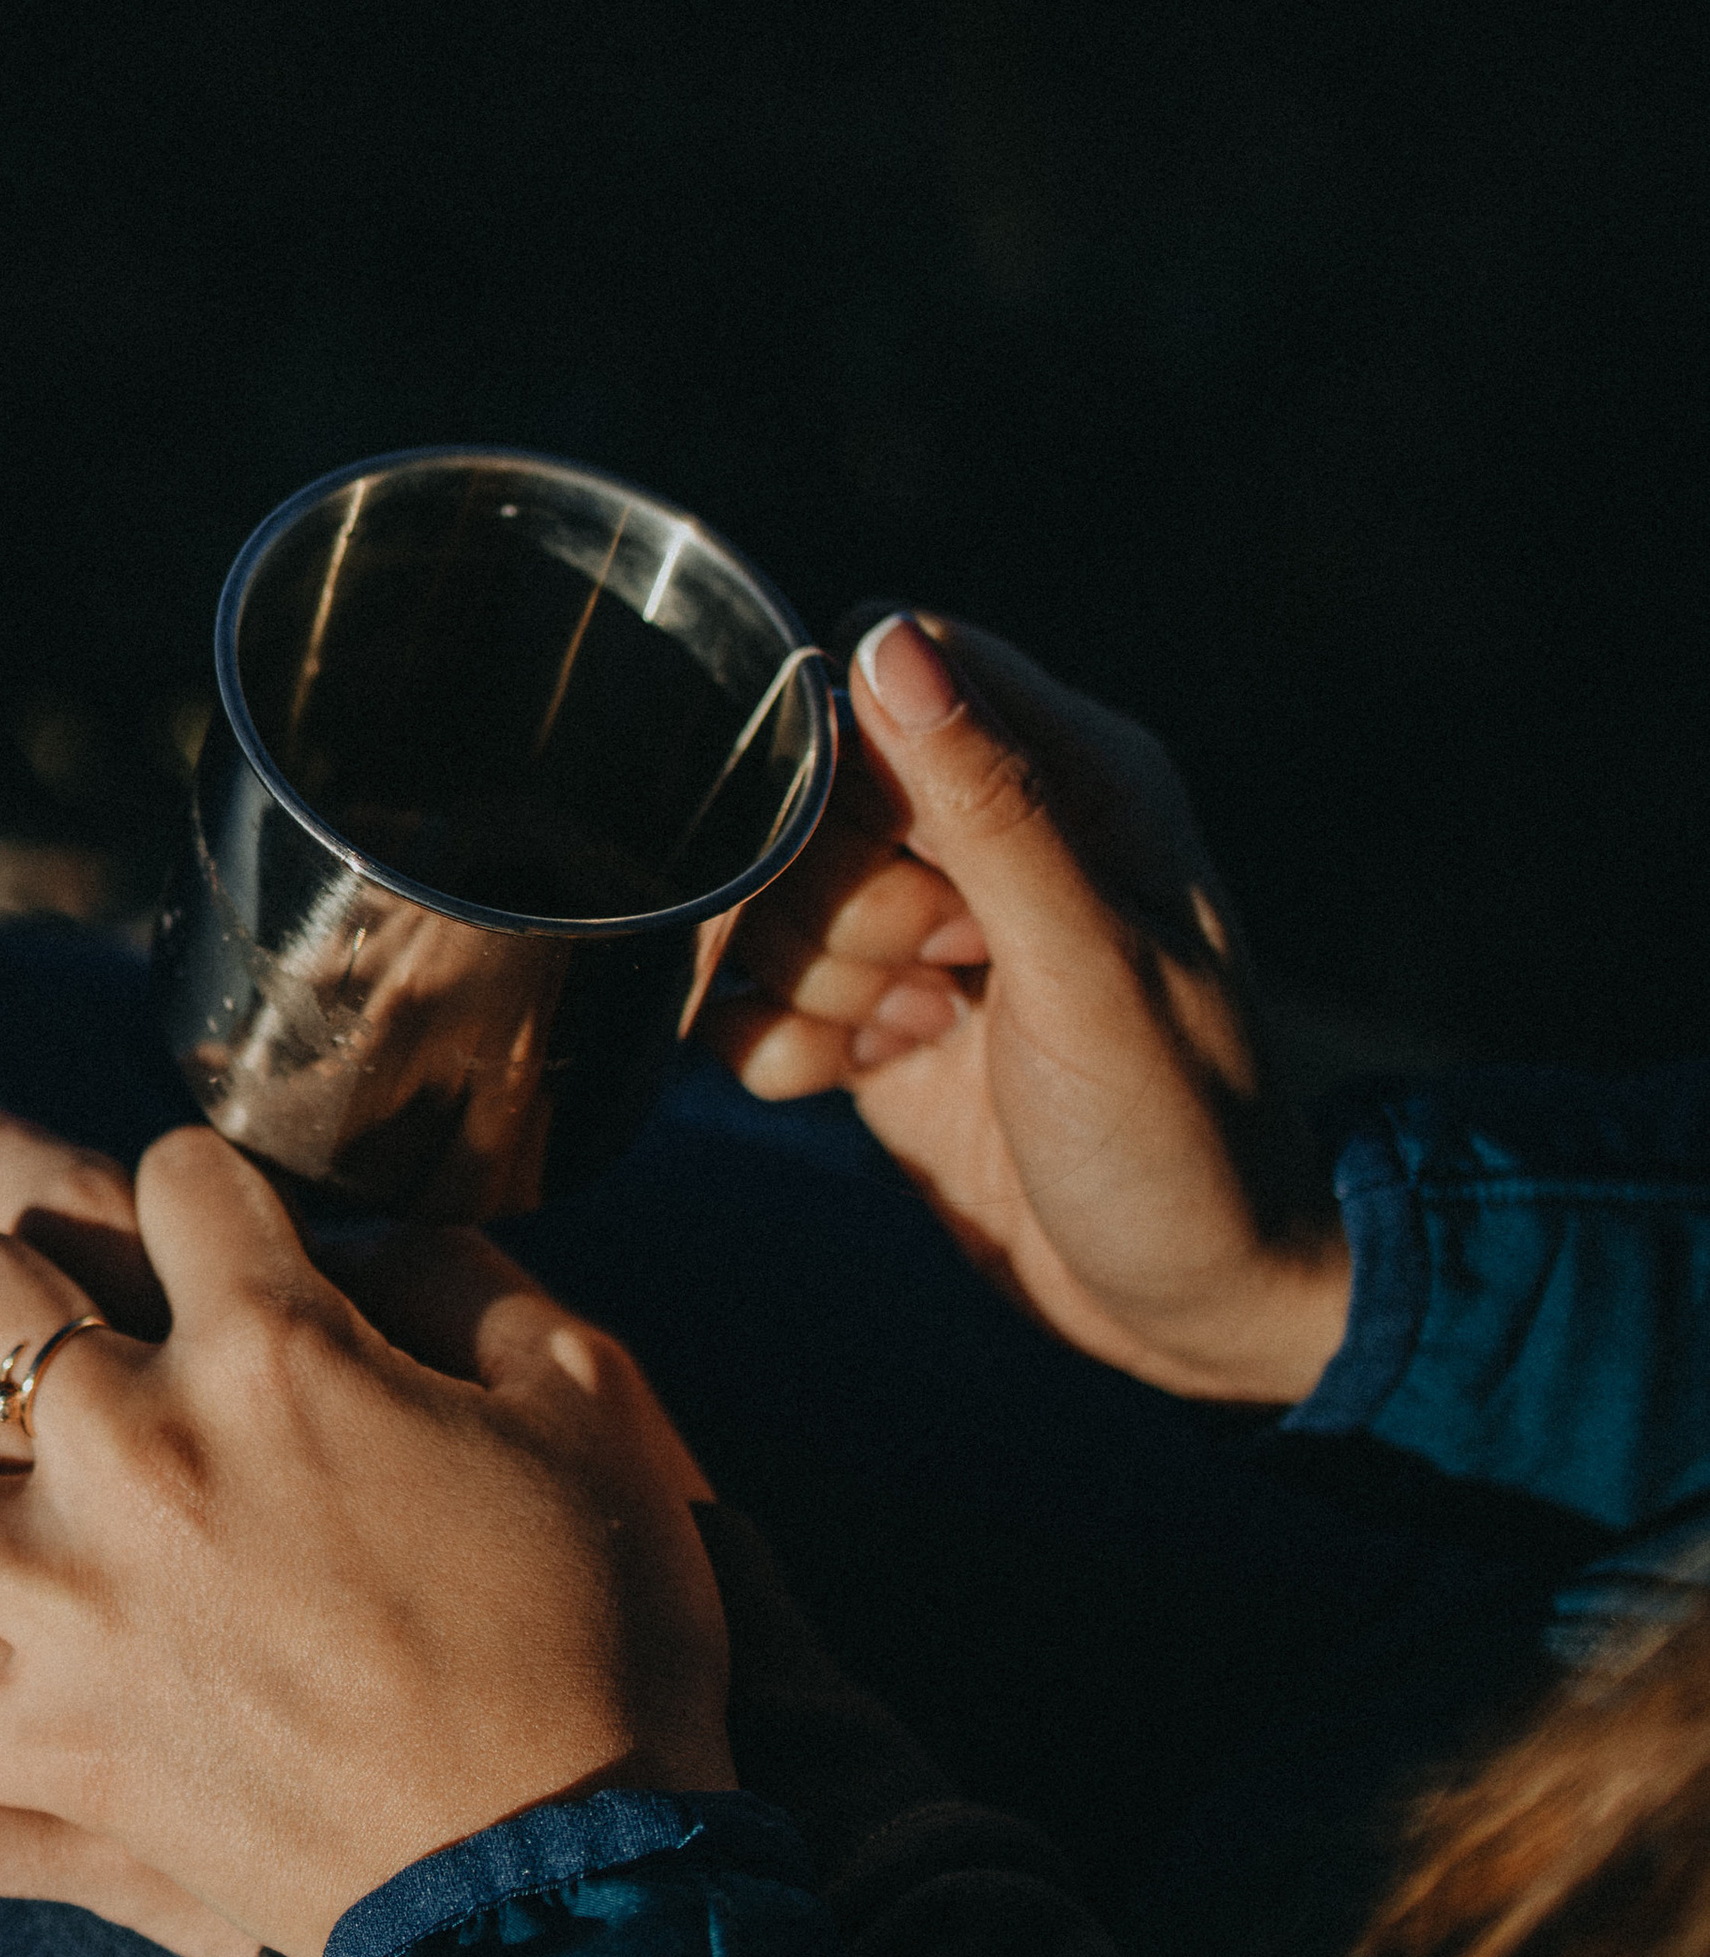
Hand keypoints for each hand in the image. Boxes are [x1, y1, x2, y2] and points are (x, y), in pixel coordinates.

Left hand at [0, 1117, 732, 1956]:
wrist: (577, 1874)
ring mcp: (70, 1625)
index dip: (181, 1180)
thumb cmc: (604, 1625)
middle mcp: (132, 1462)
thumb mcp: (587, 1398)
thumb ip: (468, 1281)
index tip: (179, 1205)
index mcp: (271, 1352)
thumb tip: (377, 1237)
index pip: (166, 1184)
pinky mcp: (59, 1774)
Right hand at [705, 614, 1350, 1404]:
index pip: (896, 664)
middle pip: (812, 787)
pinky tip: (857, 1082)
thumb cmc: (1184, 1138)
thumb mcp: (1088, 970)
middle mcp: (996, 834)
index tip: (896, 863)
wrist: (1199, 1313)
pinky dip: (781, 1044)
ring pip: (774, 893)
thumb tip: (884, 643)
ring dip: (813, 980)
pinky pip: (758, 992)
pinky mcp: (878, 1019)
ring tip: (918, 1036)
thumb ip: (985, 806)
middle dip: (835, 896)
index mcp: (1076, 775)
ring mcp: (929, 930)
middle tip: (932, 977)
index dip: (848, 753)